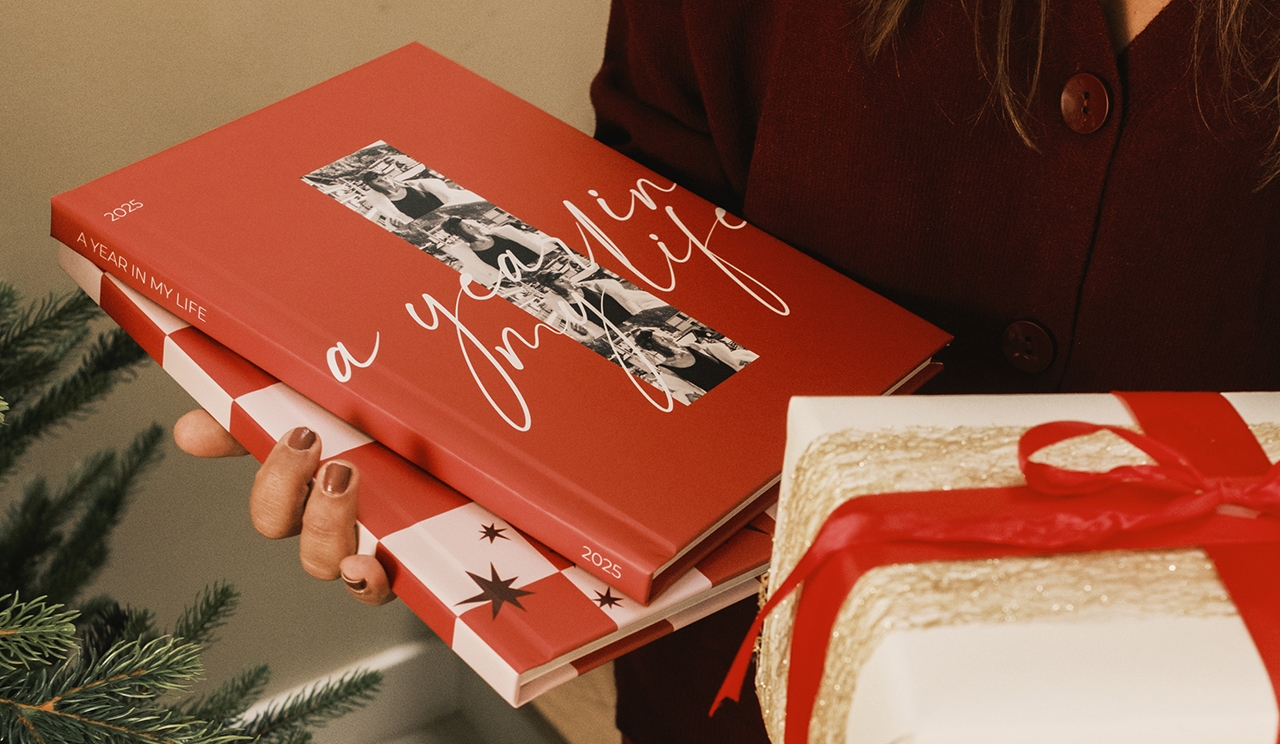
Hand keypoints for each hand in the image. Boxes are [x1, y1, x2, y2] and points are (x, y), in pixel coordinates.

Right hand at [173, 409, 394, 604]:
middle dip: (286, 486)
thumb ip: (264, 415)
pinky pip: (372, 594)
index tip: (293, 432)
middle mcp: (333, 524)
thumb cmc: (401, 440)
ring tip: (349, 473)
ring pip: (320, 560)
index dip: (269, 476)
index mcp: (311, 487)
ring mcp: (368, 549)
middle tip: (314, 442)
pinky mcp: (406, 571)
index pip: (268, 496)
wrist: (477, 465)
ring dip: (323, 521)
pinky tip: (365, 563)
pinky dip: (363, 583)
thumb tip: (188, 429)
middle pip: (281, 526)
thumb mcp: (337, 414)